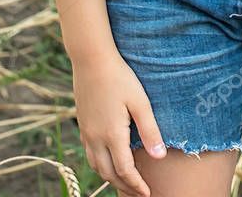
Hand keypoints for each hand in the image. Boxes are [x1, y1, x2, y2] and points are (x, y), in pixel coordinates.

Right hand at [72, 50, 166, 196]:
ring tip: (124, 181)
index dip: (137, 185)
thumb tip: (160, 157)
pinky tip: (108, 159)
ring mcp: (86, 131)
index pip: (125, 170)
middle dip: (124, 186)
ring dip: (110, 177)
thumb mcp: (140, 102)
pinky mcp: (82, 123)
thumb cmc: (119, 77)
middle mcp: (95, 138)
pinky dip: (99, 164)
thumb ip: (150, 130)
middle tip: (138, 192)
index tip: (148, 193)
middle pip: (108, 173)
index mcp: (112, 135)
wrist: (91, 58)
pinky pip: (89, 153)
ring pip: (96, 165)